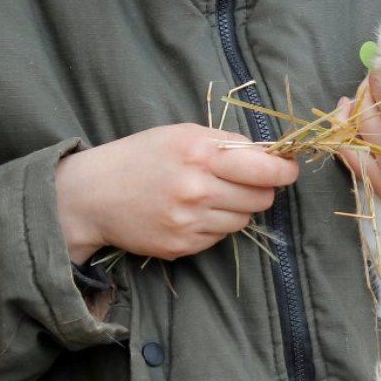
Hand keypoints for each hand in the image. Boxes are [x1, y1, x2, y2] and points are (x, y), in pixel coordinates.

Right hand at [55, 123, 298, 263]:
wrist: (93, 195)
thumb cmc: (141, 156)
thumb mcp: (182, 135)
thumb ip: (226, 143)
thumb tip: (271, 156)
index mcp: (200, 153)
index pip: (264, 168)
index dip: (284, 171)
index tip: (288, 170)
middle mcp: (197, 188)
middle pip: (261, 198)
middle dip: (261, 189)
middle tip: (245, 182)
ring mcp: (189, 221)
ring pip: (244, 220)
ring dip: (237, 209)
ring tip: (211, 196)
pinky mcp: (182, 246)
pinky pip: (220, 237)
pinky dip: (215, 225)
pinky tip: (192, 213)